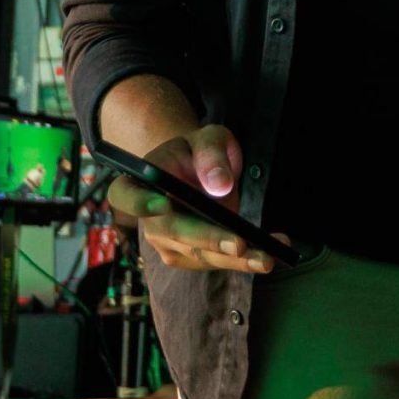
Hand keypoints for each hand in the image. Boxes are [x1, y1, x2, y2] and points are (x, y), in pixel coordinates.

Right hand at [104, 125, 274, 273]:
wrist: (200, 173)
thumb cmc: (197, 152)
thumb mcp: (207, 138)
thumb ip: (211, 153)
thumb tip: (218, 185)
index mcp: (138, 183)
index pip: (125, 196)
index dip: (139, 203)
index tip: (162, 205)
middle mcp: (148, 219)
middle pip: (171, 233)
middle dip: (207, 239)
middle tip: (238, 243)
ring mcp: (168, 243)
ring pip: (200, 254)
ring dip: (235, 259)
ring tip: (268, 256)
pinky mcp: (192, 257)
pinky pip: (218, 261)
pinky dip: (246, 260)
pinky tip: (272, 252)